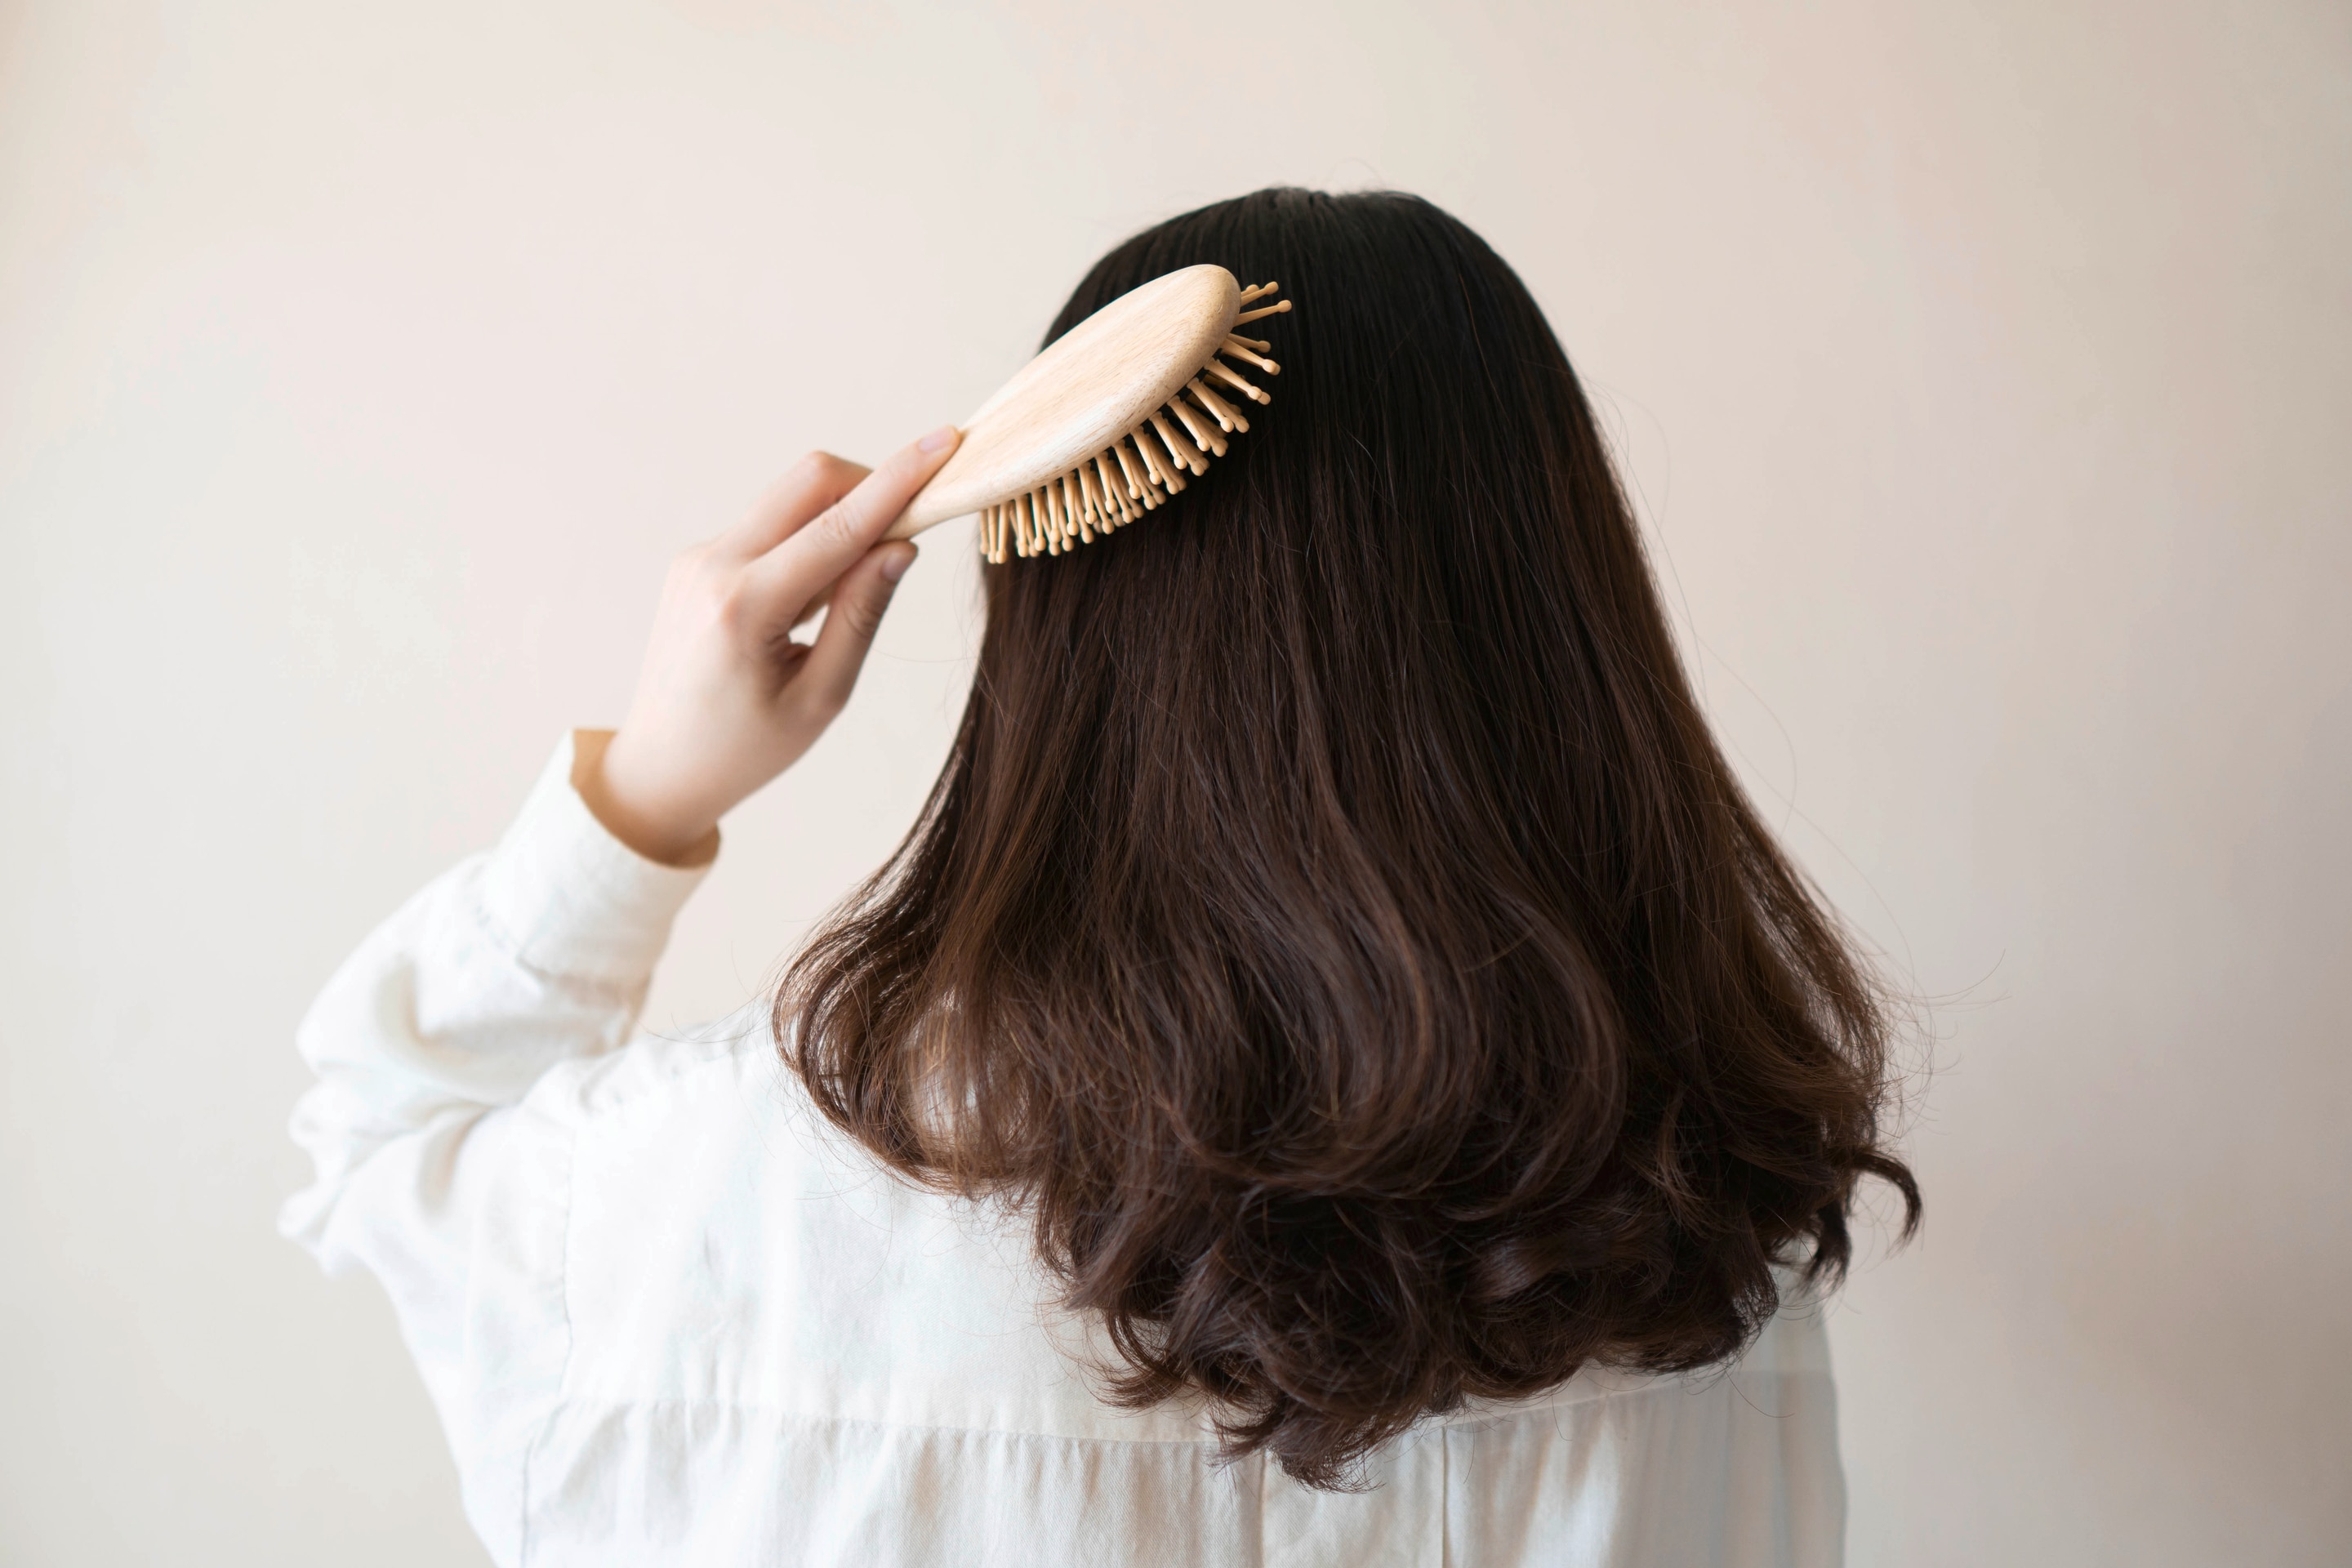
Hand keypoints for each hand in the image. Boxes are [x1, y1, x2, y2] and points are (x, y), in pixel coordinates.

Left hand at [577, 426, 961, 864]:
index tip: (945, 442)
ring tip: (835, 608)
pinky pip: (768, 527)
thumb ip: (860, 616)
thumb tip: (900, 547)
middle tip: (909, 531)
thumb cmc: (744, 750)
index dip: (898, 481)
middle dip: (869, 487)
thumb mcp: (820, 698)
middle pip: (808, 481)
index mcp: (743, 607)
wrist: (659, 770)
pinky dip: (807, 545)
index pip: (838, 525)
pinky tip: (804, 609)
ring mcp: (698, 558)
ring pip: (789, 500)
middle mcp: (712, 566)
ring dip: (837, 524)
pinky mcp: (697, 561)